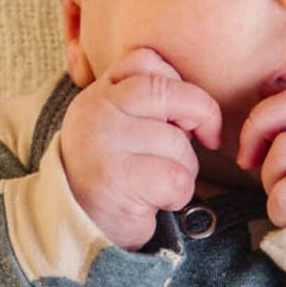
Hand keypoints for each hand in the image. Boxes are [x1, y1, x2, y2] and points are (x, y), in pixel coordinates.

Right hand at [59, 48, 222, 250]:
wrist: (77, 226)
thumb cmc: (112, 174)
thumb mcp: (118, 126)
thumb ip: (145, 102)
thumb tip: (199, 107)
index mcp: (98, 94)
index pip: (144, 60)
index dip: (177, 80)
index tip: (184, 110)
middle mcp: (96, 112)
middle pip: (167, 92)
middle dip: (201, 114)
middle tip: (207, 137)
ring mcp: (104, 144)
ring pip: (177, 142)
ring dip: (185, 168)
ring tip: (161, 181)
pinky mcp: (118, 179)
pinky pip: (176, 177)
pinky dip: (178, 195)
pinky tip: (158, 201)